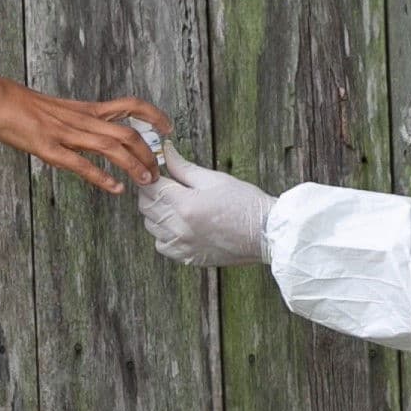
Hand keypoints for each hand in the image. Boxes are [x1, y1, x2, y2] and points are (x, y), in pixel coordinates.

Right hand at [0, 82, 168, 193]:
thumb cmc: (25, 106)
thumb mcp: (61, 110)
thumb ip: (81, 122)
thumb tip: (97, 135)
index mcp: (86, 110)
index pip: (129, 106)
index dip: (153, 115)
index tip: (169, 127)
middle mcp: (82, 120)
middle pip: (127, 133)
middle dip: (148, 154)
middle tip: (157, 172)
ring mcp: (66, 134)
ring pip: (110, 147)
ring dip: (133, 166)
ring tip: (146, 181)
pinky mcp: (49, 147)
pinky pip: (80, 163)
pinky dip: (101, 177)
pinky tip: (115, 189)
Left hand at [139, 159, 275, 268]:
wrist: (265, 233)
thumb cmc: (245, 203)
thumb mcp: (214, 179)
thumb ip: (184, 167)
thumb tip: (165, 152)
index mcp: (184, 204)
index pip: (150, 187)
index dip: (150, 176)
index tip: (157, 172)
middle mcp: (178, 228)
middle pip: (145, 207)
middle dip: (151, 192)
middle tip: (166, 184)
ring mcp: (182, 246)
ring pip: (150, 226)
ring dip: (156, 212)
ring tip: (174, 204)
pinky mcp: (187, 258)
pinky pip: (161, 245)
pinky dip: (164, 234)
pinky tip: (179, 224)